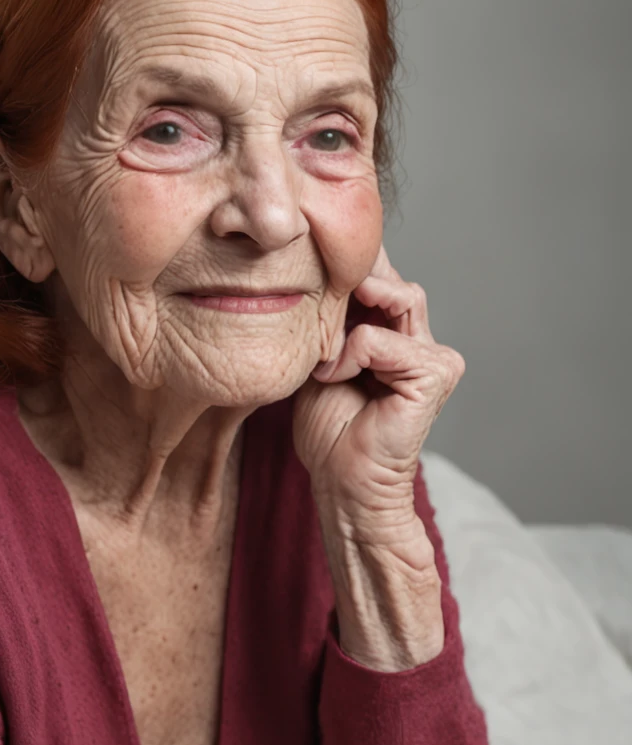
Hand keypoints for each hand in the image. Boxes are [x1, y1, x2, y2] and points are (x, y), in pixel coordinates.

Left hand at [292, 243, 465, 553]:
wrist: (343, 481)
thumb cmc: (329, 426)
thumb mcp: (321, 354)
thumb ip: (331, 315)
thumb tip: (318, 267)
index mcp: (396, 328)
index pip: (380, 272)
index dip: (346, 263)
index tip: (310, 265)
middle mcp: (420, 336)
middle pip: (392, 274)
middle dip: (350, 278)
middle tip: (314, 296)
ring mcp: (433, 354)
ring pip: (396, 295)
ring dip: (349, 317)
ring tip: (324, 349)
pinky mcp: (434, 374)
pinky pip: (382, 340)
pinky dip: (350, 355)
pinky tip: (334, 376)